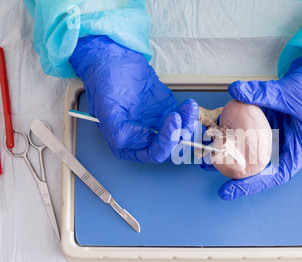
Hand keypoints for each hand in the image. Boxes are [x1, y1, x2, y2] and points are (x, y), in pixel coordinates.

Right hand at [70, 36, 198, 162]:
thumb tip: (146, 140)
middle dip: (177, 133)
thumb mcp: (107, 111)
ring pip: (179, 132)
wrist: (112, 60)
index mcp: (126, 144)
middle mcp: (144, 137)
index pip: (152, 153)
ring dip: (187, 123)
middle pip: (170, 146)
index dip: (164, 143)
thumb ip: (123, 133)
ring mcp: (157, 124)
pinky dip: (189, 113)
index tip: (170, 123)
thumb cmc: (105, 84)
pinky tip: (189, 105)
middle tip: (178, 117)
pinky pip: (183, 117)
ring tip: (189, 108)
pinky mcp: (166, 110)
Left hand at [218, 53, 301, 199]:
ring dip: (233, 146)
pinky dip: (238, 126)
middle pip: (261, 162)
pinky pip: (253, 126)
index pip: (276, 174)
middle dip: (235, 167)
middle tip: (211, 166)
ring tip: (209, 148)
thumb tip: (236, 91)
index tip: (229, 190)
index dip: (252, 185)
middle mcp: (290, 142)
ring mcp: (281, 130)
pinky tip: (221, 125)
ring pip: (254, 145)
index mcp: (301, 147)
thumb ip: (264, 93)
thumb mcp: (292, 92)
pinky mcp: (274, 118)